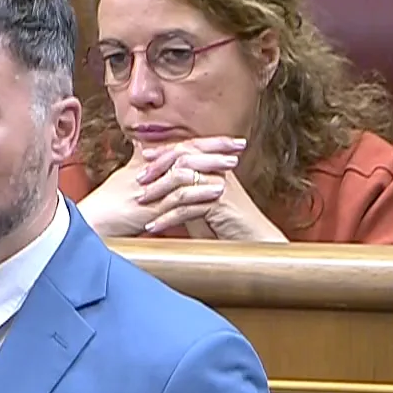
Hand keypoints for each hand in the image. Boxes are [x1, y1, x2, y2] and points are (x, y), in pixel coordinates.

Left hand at [135, 138, 284, 242]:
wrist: (254, 243)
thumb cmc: (227, 227)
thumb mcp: (201, 206)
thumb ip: (184, 196)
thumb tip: (159, 190)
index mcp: (216, 166)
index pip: (187, 149)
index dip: (164, 152)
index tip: (142, 158)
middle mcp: (219, 171)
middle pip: (183, 158)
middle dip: (158, 168)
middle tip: (138, 179)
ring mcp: (220, 186)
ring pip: (183, 180)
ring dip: (159, 191)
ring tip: (141, 202)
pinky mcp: (220, 204)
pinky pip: (187, 207)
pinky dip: (167, 218)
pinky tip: (152, 227)